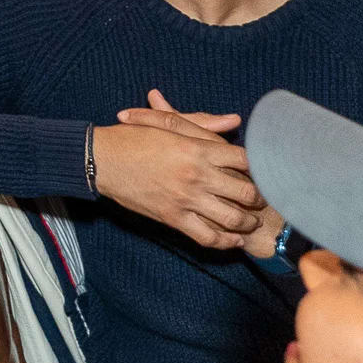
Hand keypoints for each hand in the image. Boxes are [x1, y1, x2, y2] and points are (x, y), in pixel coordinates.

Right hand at [89, 120, 264, 250]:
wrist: (101, 160)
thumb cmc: (132, 137)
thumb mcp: (166, 124)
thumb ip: (202, 122)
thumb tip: (233, 120)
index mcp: (197, 148)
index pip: (246, 160)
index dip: (259, 166)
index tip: (260, 171)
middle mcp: (197, 175)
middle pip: (246, 192)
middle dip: (259, 198)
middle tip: (261, 200)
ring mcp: (186, 199)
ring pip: (232, 218)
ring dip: (247, 221)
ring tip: (250, 220)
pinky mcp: (173, 218)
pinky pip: (208, 237)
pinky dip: (226, 242)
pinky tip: (233, 240)